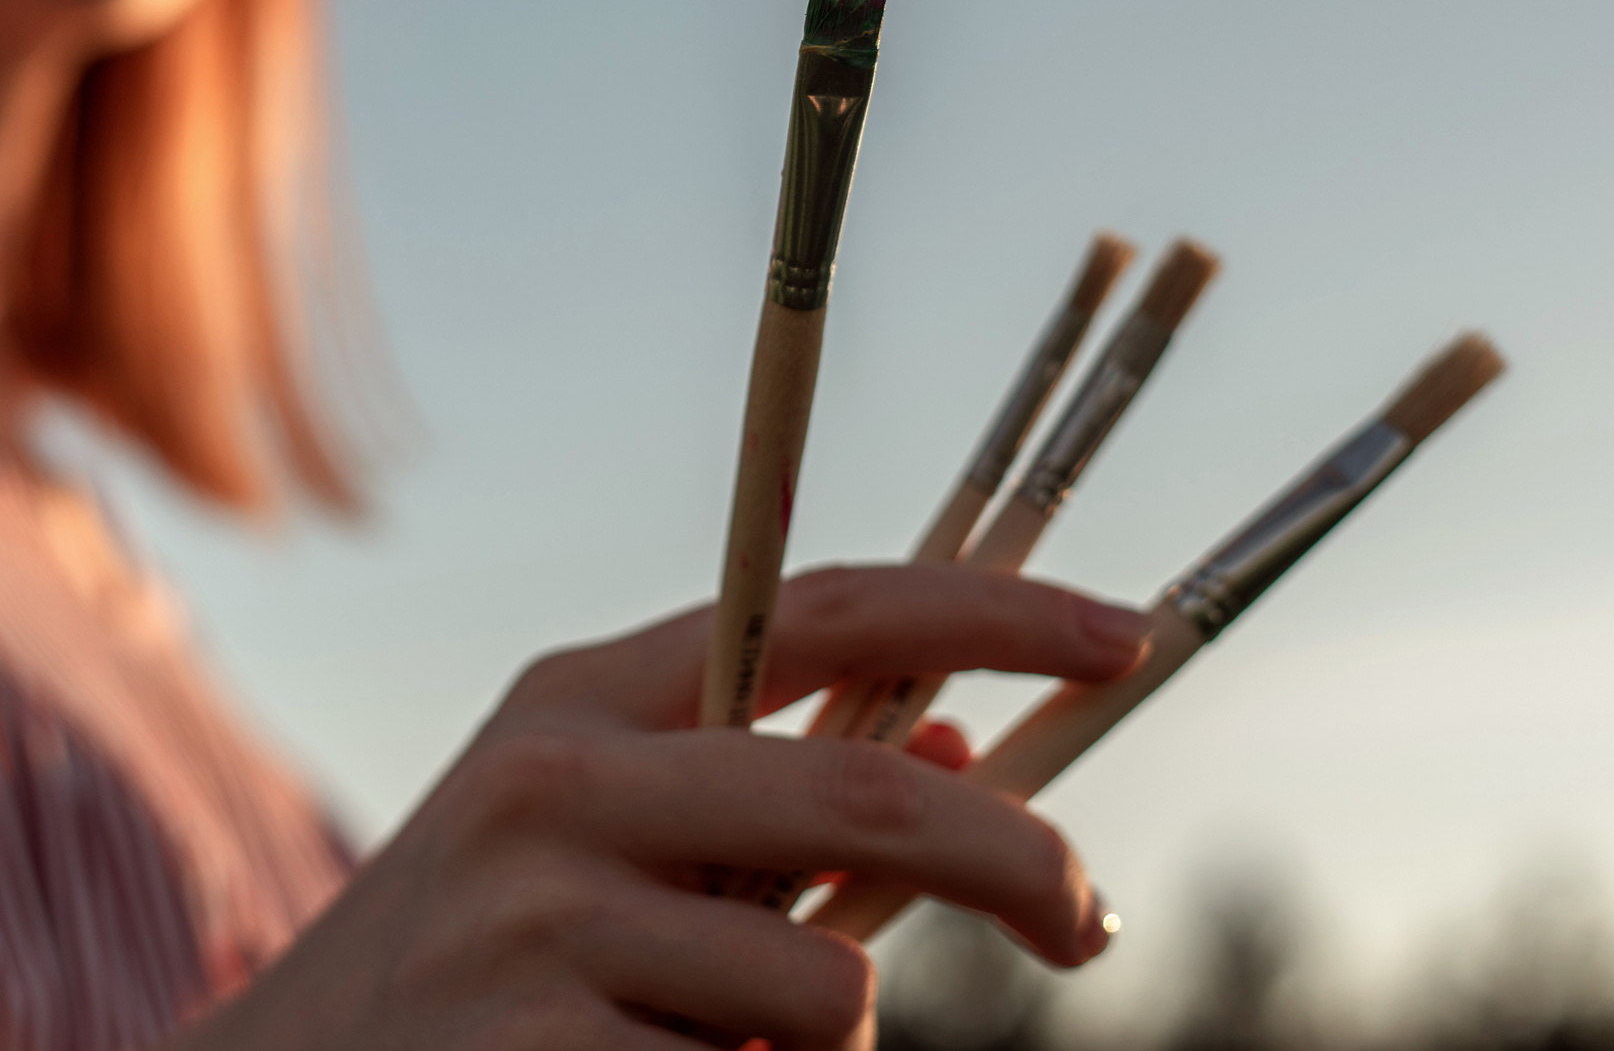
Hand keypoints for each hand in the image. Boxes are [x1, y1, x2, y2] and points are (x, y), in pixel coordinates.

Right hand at [185, 564, 1150, 1050]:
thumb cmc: (482, 953)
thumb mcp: (600, 828)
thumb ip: (766, 780)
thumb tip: (962, 735)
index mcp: (586, 693)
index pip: (823, 607)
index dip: (995, 611)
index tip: (1132, 635)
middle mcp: (554, 783)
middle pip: (865, 797)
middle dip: (1025, 862)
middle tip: (1093, 923)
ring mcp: (533, 930)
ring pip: (830, 994)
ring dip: (830, 1045)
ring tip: (718, 1045)